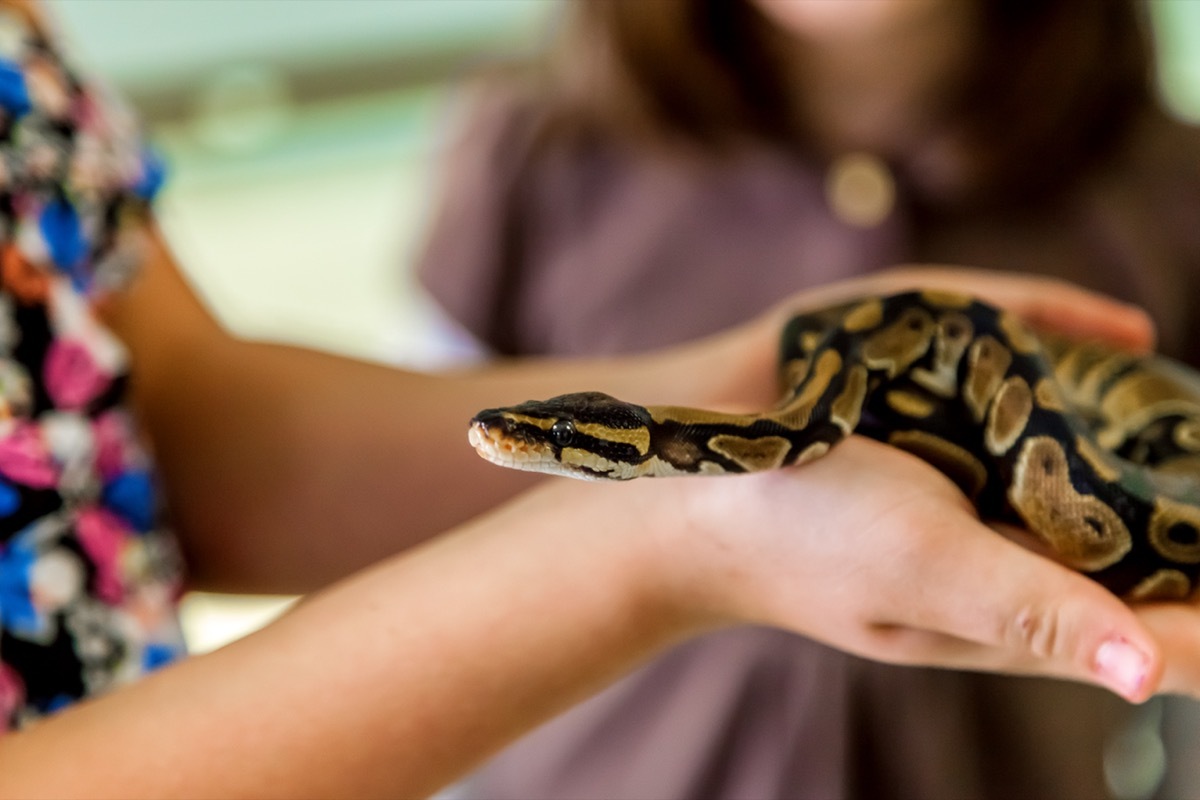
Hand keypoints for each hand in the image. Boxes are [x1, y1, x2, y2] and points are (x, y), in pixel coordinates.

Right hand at [644, 436, 1163, 701]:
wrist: (685, 498)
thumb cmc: (797, 526)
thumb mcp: (922, 561)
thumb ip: (1033, 609)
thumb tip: (1148, 675)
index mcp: (1004, 615)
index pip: (1156, 635)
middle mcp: (997, 579)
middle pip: (1139, 577)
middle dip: (1198, 548)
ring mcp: (964, 536)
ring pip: (1092, 525)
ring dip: (1152, 499)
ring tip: (1190, 445)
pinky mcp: (931, 492)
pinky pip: (1030, 469)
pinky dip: (1080, 440)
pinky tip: (1109, 385)